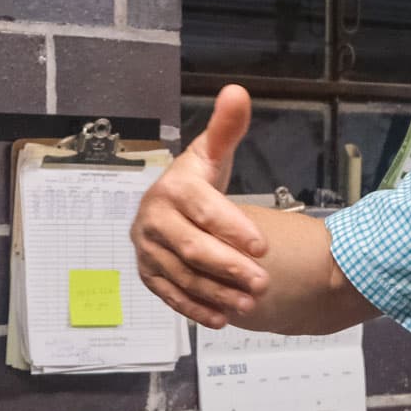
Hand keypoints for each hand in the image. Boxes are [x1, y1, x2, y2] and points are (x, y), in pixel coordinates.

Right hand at [131, 85, 270, 327]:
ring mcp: (148, 250)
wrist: (170, 207)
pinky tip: (220, 317)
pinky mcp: (148, 274)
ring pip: (184, 276)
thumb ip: (226, 128)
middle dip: (230, 267)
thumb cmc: (197, 182)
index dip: (233, 228)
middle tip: (262, 281)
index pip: (204, 210)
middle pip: (193, 249)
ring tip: (250, 303)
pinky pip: (170, 296)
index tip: (262, 246)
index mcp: (173, 189)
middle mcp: (154, 220)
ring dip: (217, 293)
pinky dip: (195, 308)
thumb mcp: (211, 154)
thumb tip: (237, 93)